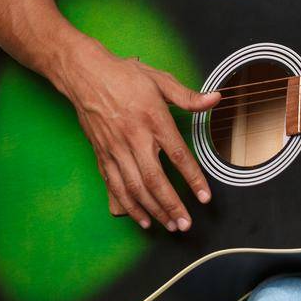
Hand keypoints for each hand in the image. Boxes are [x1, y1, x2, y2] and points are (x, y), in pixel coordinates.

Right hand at [52, 37, 219, 231]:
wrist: (86, 75)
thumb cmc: (124, 76)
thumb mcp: (159, 79)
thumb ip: (188, 96)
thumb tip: (215, 99)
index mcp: (153, 119)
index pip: (178, 155)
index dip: (193, 179)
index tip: (205, 197)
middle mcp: (134, 138)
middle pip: (155, 180)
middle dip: (171, 206)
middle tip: (185, 224)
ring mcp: (116, 149)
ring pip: (134, 188)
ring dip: (152, 210)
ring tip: (169, 225)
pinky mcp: (102, 155)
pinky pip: (115, 186)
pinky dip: (128, 205)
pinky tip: (141, 218)